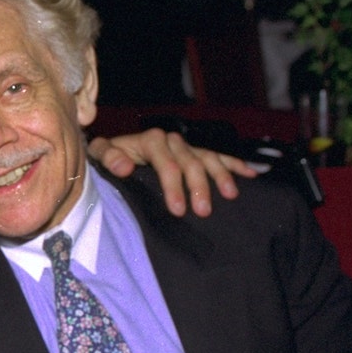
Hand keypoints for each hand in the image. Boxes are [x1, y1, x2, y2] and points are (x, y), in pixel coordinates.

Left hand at [89, 129, 256, 216]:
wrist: (116, 152)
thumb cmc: (109, 157)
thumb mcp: (101, 154)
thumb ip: (108, 157)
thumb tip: (124, 166)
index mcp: (150, 140)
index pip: (166, 163)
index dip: (173, 186)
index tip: (178, 209)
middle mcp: (171, 140)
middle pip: (190, 162)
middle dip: (198, 187)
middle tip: (203, 212)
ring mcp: (186, 146)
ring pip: (208, 158)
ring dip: (221, 175)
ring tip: (230, 195)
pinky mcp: (195, 152)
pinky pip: (218, 155)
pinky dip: (234, 163)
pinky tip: (250, 174)